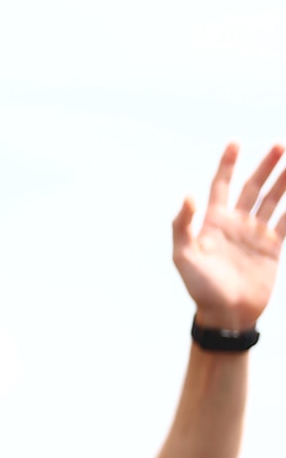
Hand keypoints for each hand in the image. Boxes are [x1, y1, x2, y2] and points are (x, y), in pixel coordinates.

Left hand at [173, 143, 285, 331]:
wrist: (225, 314)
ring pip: (272, 201)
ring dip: (284, 182)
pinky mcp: (272, 248)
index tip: (235, 143)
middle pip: (252, 188)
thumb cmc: (199, 287)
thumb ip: (183, 226)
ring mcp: (255, 235)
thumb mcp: (183, 256)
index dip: (228, 165)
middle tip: (280, 146)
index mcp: (213, 222)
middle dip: (265, 167)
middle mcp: (236, 224)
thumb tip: (189, 195)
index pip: (221, 186)